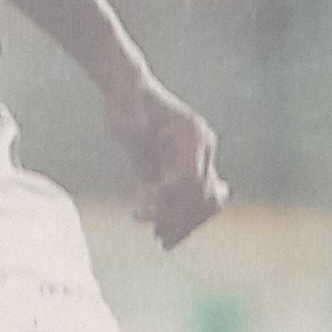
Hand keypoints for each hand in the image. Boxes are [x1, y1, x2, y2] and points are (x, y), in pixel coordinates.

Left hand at [111, 75, 228, 246]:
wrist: (130, 91)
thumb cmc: (126, 97)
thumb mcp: (124, 108)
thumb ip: (131, 121)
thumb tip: (132, 128)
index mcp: (192, 134)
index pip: (188, 178)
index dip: (166, 198)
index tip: (141, 210)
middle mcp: (202, 148)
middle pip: (202, 195)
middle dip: (179, 216)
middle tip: (155, 234)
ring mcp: (198, 159)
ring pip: (206, 202)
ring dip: (186, 223)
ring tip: (162, 240)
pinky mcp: (186, 169)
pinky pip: (196, 200)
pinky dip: (185, 218)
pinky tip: (165, 233)